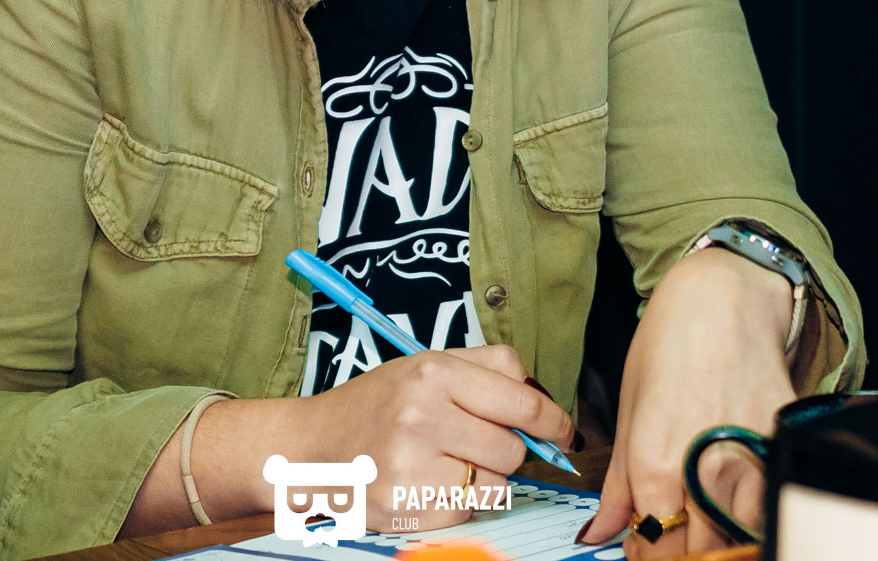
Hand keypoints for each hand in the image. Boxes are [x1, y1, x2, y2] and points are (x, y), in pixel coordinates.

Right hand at [298, 344, 573, 531]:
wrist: (312, 448)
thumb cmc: (377, 405)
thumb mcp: (426, 367)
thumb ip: (489, 372)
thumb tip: (547, 403)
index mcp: (433, 373)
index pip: (522, 400)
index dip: (554, 421)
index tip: (565, 432)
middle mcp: (423, 417)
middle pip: (513, 448)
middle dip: (506, 449)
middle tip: (472, 441)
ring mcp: (415, 467)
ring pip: (497, 484)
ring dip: (483, 478)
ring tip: (443, 461)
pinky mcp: (410, 508)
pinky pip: (468, 511)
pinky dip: (458, 502)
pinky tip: (427, 483)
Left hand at [585, 248, 795, 555]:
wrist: (722, 298)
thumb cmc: (668, 345)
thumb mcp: (628, 414)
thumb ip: (618, 486)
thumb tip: (599, 533)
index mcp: (656, 465)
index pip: (653, 551)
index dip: (644, 556)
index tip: (642, 549)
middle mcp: (704, 471)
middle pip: (697, 554)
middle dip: (679, 555)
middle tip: (670, 537)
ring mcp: (750, 462)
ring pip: (738, 539)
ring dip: (717, 541)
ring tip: (702, 522)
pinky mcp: (782, 448)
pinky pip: (771, 504)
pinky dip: (753, 514)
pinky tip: (736, 500)